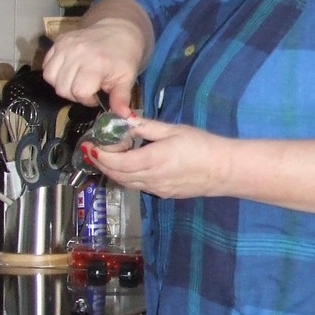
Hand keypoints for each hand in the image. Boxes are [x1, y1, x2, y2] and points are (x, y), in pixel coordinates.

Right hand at [42, 19, 142, 110]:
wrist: (118, 30)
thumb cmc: (123, 57)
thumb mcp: (126, 79)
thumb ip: (121, 98)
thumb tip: (125, 116)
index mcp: (95, 63)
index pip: (79, 92)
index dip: (87, 99)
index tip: (96, 96)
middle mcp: (77, 52)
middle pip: (62, 88)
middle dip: (74, 95)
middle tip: (87, 89)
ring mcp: (64, 45)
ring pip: (50, 77)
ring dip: (62, 85)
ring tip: (76, 81)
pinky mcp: (57, 41)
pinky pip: (46, 65)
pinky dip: (54, 73)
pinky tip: (68, 72)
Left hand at [82, 117, 228, 199]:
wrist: (224, 170)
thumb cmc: (202, 145)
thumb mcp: (173, 129)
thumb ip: (146, 126)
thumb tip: (124, 120)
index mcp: (152, 160)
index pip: (117, 162)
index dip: (100, 155)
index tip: (90, 145)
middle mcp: (151, 179)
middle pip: (117, 175)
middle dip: (102, 164)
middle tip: (93, 150)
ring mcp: (157, 189)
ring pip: (126, 183)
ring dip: (113, 172)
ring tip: (106, 158)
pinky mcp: (163, 194)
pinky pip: (138, 187)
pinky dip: (126, 177)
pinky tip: (128, 166)